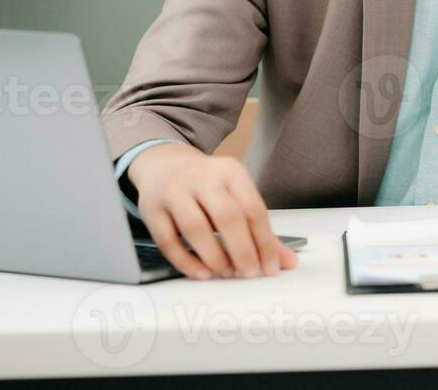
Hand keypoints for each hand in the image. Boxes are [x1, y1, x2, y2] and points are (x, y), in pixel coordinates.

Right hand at [125, 142, 298, 280]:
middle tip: (250, 273)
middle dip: (242, 250)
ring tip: (227, 273)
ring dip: (215, 256)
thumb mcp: (236, 194)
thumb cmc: (207, 185)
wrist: (164, 164)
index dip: (265, 241)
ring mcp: (174, 192)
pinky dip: (186, 261)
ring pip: (195, 228)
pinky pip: (168, 241)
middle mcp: (202, 178)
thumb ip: (260, 228)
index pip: (253, 208)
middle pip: (227, 216)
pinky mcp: (152, 209)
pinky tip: (202, 273)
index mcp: (230, 171)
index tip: (271, 266)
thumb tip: (286, 261)